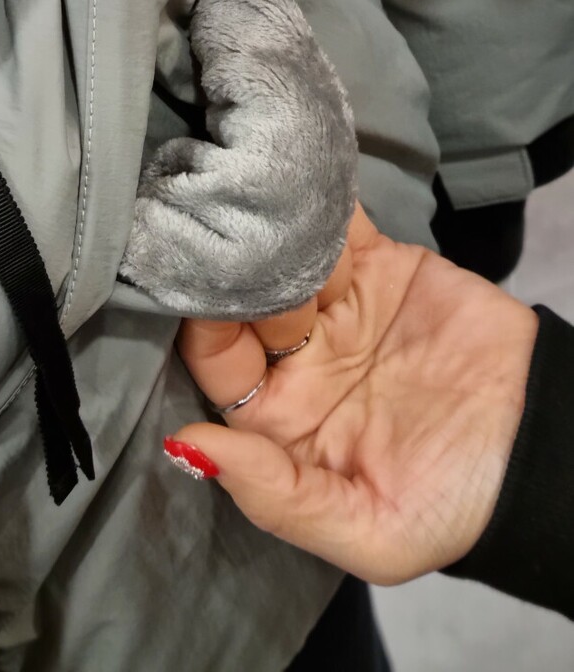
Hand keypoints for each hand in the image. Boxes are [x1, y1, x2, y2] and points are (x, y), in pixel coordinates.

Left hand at [170, 206, 538, 583]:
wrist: (546, 444)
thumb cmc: (456, 502)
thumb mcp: (369, 531)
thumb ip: (277, 496)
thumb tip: (187, 445)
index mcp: (278, 415)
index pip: (216, 363)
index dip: (205, 330)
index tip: (205, 302)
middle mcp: (296, 356)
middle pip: (241, 297)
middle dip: (239, 272)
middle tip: (252, 252)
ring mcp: (336, 305)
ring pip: (282, 253)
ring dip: (278, 234)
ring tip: (290, 224)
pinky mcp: (378, 264)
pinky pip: (337, 226)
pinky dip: (320, 204)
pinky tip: (310, 194)